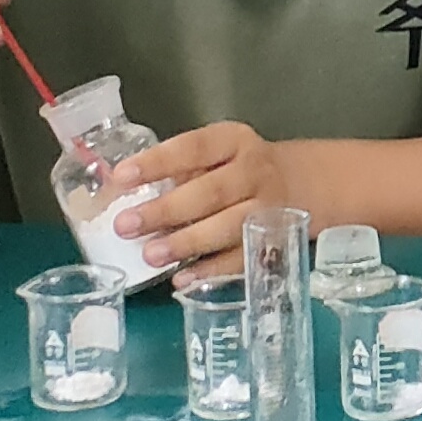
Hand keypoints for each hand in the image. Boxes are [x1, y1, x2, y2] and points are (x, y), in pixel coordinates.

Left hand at [105, 121, 293, 286]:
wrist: (303, 182)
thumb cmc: (237, 168)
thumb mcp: (216, 153)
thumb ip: (177, 170)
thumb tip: (118, 196)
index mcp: (233, 142)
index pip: (194, 148)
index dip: (158, 162)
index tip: (122, 177)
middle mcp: (254, 172)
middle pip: (212, 191)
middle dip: (167, 210)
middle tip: (126, 226)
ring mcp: (268, 208)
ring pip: (230, 225)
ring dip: (189, 242)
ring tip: (151, 255)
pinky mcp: (274, 240)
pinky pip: (243, 257)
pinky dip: (212, 270)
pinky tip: (183, 277)